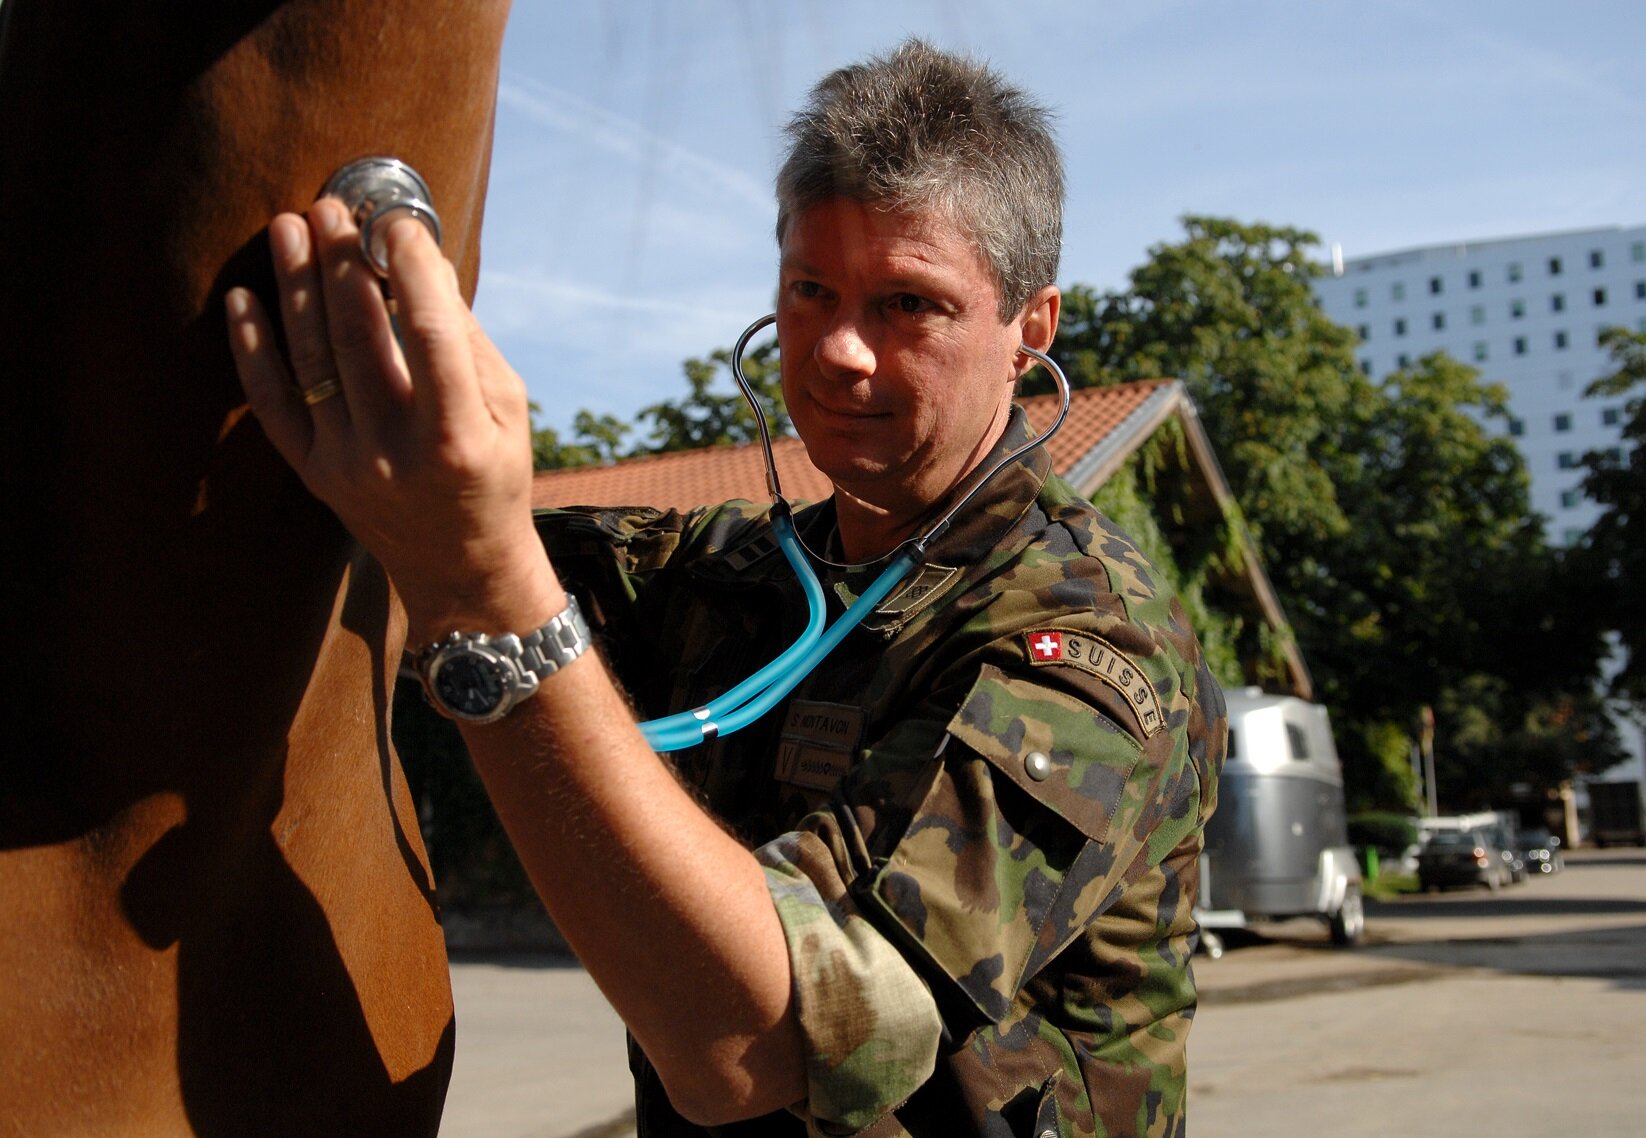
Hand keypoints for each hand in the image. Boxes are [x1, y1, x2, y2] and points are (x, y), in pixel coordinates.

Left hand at [226, 197, 559, 641]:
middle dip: (341, 264)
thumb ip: (466, 342)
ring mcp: (348, 464)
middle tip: (330, 208)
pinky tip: (243, 298)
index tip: (396, 222)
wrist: (461, 569)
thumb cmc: (495, 477)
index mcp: (457, 436)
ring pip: (311, 360)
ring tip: (291, 228)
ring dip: (297, 287)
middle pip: (357, 338)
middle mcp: (396, 452)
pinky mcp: (314, 473)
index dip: (411, 270)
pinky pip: (273, 404)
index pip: (429, 336)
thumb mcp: (509, 412)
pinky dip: (252, 349)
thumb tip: (420, 264)